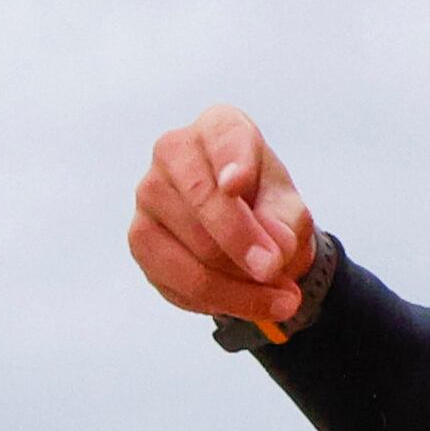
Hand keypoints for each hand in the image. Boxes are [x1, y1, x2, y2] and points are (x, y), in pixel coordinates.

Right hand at [129, 104, 321, 337]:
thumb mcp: (290, 211)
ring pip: (194, 249)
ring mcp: (148, 194)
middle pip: (203, 200)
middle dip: (242, 244)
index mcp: (218, 127)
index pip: (224, 139)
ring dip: (241, 285)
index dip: (230, 161)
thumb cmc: (267, 209)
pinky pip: (178, 280)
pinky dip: (218, 300)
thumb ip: (286, 224)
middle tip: (275, 272)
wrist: (246, 236)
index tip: (235, 185)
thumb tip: (272, 252)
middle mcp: (173, 151)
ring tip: (280, 300)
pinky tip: (245, 303)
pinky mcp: (139, 239)